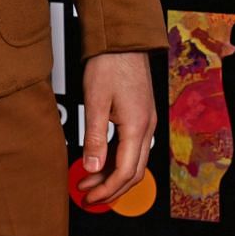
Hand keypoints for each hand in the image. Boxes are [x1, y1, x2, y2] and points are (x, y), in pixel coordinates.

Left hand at [75, 51, 157, 206]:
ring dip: (113, 175)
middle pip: (134, 172)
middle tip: (87, 194)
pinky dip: (117, 159)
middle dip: (111, 188)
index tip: (88, 196)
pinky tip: (101, 160)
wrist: (123, 39)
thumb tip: (92, 168)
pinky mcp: (142, 114)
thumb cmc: (110, 63)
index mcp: (137, 126)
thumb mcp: (96, 100)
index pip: (125, 172)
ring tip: (89, 179)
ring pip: (134, 161)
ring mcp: (147, 121)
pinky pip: (133, 147)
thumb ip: (94, 137)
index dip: (106, 189)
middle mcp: (147, 127)